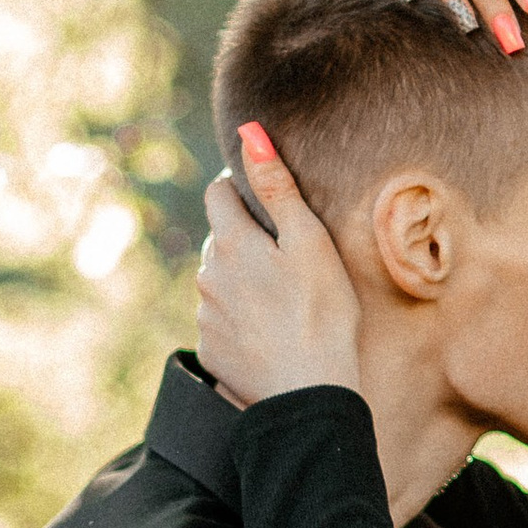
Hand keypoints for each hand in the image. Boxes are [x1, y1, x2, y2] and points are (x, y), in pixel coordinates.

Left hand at [197, 130, 365, 404]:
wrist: (308, 393)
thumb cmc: (321, 313)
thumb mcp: (309, 242)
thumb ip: (277, 187)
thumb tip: (249, 134)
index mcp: (231, 243)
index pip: (219, 194)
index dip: (240, 188)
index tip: (264, 198)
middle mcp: (208, 276)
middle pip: (219, 239)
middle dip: (244, 237)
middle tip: (285, 255)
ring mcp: (205, 316)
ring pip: (218, 281)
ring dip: (241, 279)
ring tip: (281, 298)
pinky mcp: (210, 350)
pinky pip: (220, 320)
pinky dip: (240, 318)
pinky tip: (270, 331)